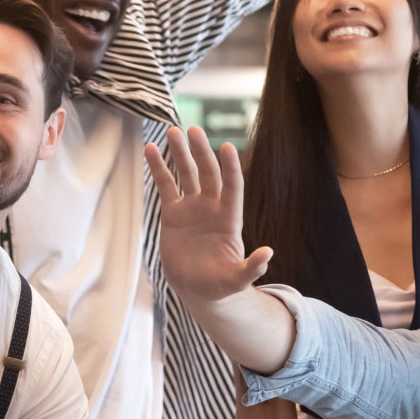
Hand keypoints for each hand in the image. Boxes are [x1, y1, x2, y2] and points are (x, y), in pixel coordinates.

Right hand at [145, 127, 272, 302]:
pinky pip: (166, 185)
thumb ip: (251, 268)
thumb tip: (268, 254)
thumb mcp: (236, 280)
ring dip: (180, 153)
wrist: (196, 288)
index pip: (232, 188)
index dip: (231, 168)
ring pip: (187, 174)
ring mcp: (193, 207)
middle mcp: (212, 207)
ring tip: (172, 131)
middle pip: (209, 174)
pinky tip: (151, 148)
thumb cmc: (219, 285)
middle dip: (202, 152)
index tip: (226, 147)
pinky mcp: (174, 213)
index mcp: (229, 220)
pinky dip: (159, 168)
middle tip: (193, 130)